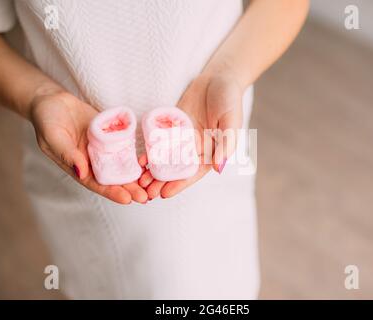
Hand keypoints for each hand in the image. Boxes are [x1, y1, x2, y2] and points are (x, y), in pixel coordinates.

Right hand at [30, 89, 147, 203]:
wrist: (53, 101)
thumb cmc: (47, 120)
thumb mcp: (53, 136)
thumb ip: (67, 154)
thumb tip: (81, 172)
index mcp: (77, 167)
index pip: (96, 184)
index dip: (112, 192)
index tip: (127, 199)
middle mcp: (92, 161)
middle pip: (113, 179)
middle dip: (130, 188)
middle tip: (146, 197)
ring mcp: (103, 149)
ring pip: (122, 165)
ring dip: (136, 175)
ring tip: (152, 183)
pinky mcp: (111, 136)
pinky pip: (124, 147)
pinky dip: (135, 155)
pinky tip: (150, 161)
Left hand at [139, 73, 243, 198]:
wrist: (219, 77)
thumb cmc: (230, 99)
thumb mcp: (231, 121)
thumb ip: (226, 144)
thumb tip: (218, 168)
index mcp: (211, 151)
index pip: (194, 173)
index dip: (180, 184)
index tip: (165, 194)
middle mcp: (196, 148)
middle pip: (177, 169)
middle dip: (163, 181)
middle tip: (146, 193)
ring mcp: (183, 137)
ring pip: (167, 158)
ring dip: (154, 170)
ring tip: (140, 181)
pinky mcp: (172, 125)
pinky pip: (161, 140)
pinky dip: (151, 151)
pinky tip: (140, 160)